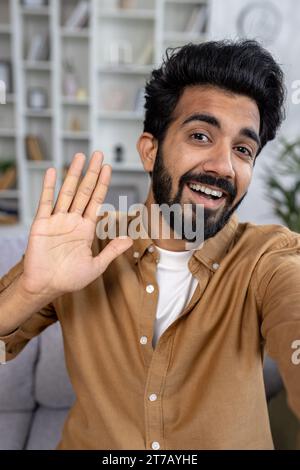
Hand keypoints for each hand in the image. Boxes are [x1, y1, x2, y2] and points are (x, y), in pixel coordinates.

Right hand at [20, 151, 132, 299]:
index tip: (108, 168)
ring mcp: (57, 220)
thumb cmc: (69, 279)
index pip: (96, 201)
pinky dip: (49, 186)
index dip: (103, 184)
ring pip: (67, 192)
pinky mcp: (41, 224)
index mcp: (86, 229)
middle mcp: (72, 221)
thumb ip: (111, 251)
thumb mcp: (96, 266)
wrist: (45, 287)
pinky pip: (46, 202)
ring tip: (80, 156)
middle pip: (84, 191)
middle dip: (92, 173)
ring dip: (73, 174)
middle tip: (98, 154)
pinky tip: (53, 171)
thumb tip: (129, 239)